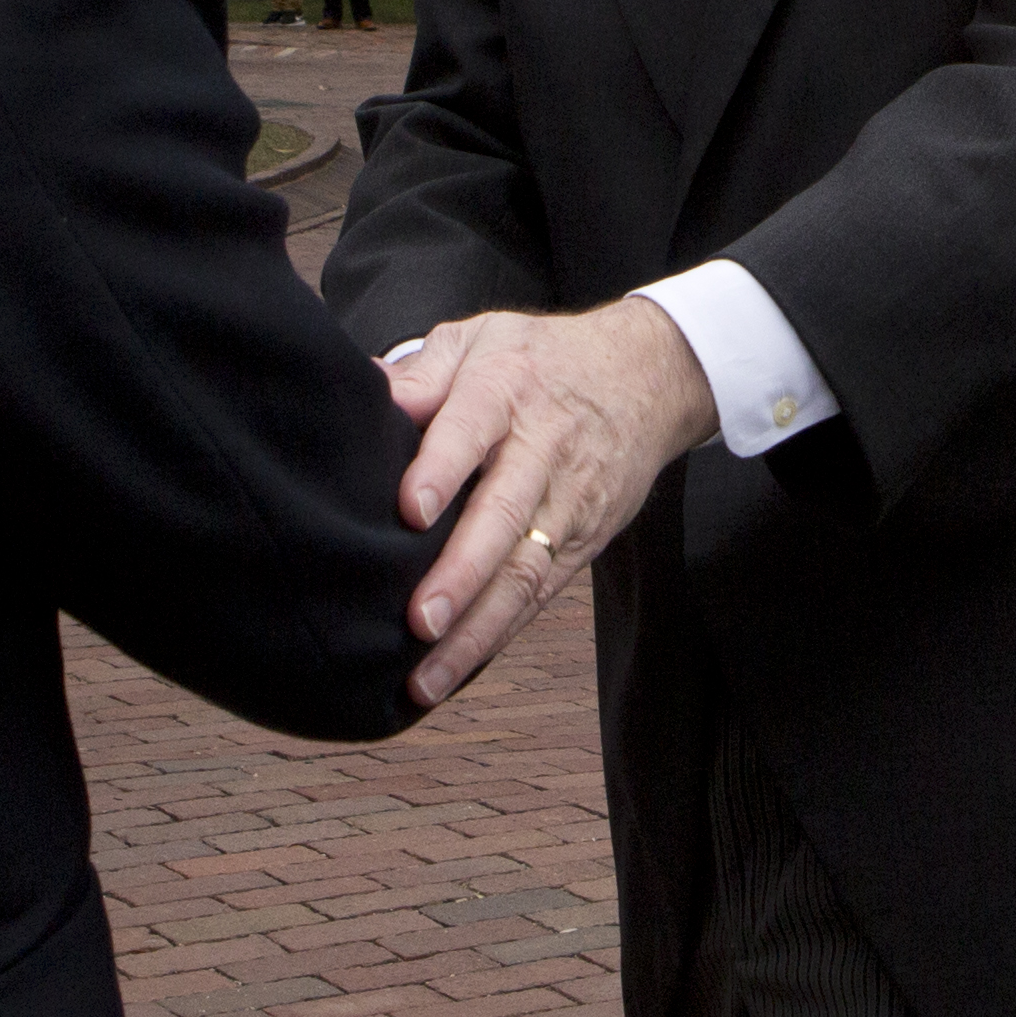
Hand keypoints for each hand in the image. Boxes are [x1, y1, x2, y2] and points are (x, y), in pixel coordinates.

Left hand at [383, 299, 719, 706]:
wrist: (647, 377)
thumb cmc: (541, 360)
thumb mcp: (484, 339)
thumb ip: (424, 371)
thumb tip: (368, 395)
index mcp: (507, 390)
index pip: (472, 430)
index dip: (442, 470)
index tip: (409, 511)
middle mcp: (542, 450)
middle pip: (504, 517)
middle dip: (462, 574)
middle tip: (420, 621)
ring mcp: (569, 502)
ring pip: (525, 573)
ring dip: (477, 630)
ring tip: (426, 677)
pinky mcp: (583, 540)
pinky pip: (540, 594)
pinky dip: (500, 634)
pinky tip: (458, 669)